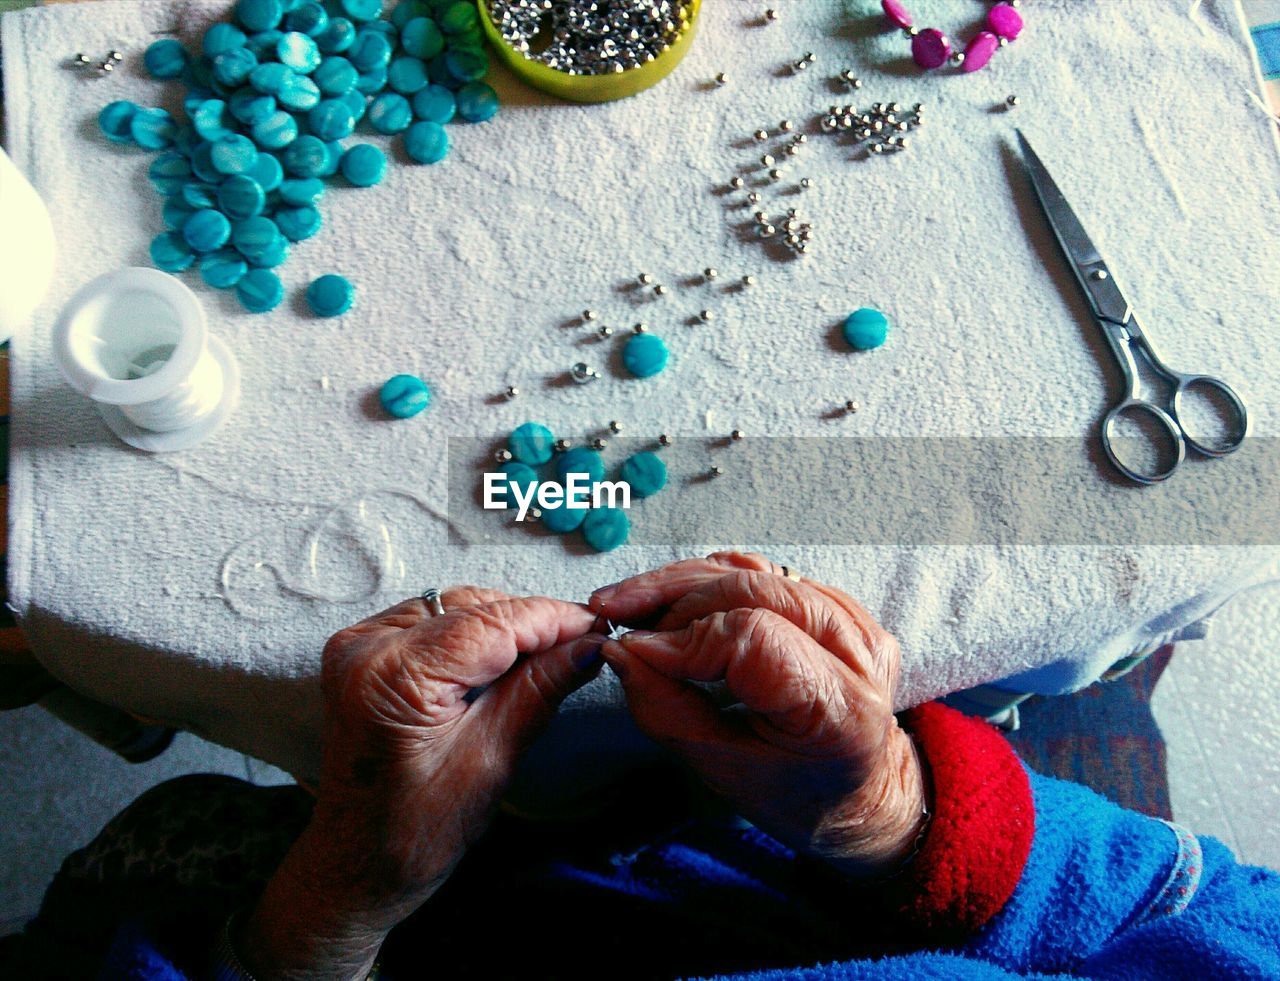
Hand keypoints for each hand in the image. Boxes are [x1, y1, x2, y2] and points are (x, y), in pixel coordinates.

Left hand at [240, 588, 604, 979]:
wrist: (357, 861)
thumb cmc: (415, 830)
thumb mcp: (491, 760)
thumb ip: (540, 689)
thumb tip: (589, 643)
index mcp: (391, 677)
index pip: (491, 622)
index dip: (551, 619)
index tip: (598, 626)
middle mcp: (366, 646)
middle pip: (473, 606)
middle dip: (531, 622)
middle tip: (581, 646)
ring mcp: (359, 642)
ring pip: (457, 605)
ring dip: (505, 625)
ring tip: (546, 658)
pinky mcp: (364, 648)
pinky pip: (435, 619)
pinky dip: (474, 633)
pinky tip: (502, 662)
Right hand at [591, 553, 926, 878]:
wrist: (857, 789)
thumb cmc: (794, 792)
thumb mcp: (721, 769)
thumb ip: (667, 709)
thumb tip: (620, 651)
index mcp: (839, 709)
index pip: (754, 637)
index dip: (683, 638)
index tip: (632, 649)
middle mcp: (858, 653)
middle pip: (753, 588)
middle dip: (673, 596)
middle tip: (617, 614)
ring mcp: (853, 620)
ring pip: (755, 569)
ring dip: (683, 581)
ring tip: (633, 604)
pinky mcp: (837, 602)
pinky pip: (764, 570)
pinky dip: (710, 579)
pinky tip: (672, 600)